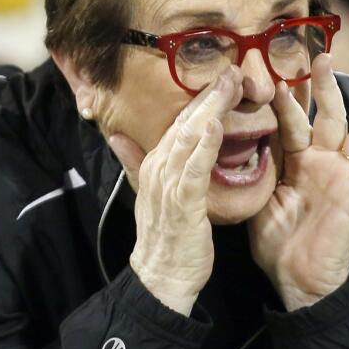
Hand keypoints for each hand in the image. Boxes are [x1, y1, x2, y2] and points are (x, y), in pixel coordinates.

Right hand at [107, 68, 242, 315]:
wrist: (161, 278)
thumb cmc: (167, 237)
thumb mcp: (152, 194)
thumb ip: (135, 161)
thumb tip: (116, 135)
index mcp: (155, 164)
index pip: (180, 122)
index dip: (201, 98)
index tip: (224, 76)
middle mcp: (158, 168)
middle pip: (184, 122)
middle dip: (209, 94)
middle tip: (232, 69)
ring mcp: (168, 185)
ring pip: (188, 138)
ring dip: (210, 109)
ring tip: (229, 85)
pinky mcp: (182, 204)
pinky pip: (194, 171)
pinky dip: (204, 147)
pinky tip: (215, 127)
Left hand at [249, 55, 348, 310]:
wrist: (296, 282)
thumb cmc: (277, 244)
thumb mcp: (258, 198)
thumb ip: (256, 167)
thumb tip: (232, 138)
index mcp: (298, 163)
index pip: (293, 121)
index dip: (288, 97)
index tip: (279, 67)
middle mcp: (323, 164)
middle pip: (328, 116)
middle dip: (325, 86)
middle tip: (322, 55)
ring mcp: (343, 177)